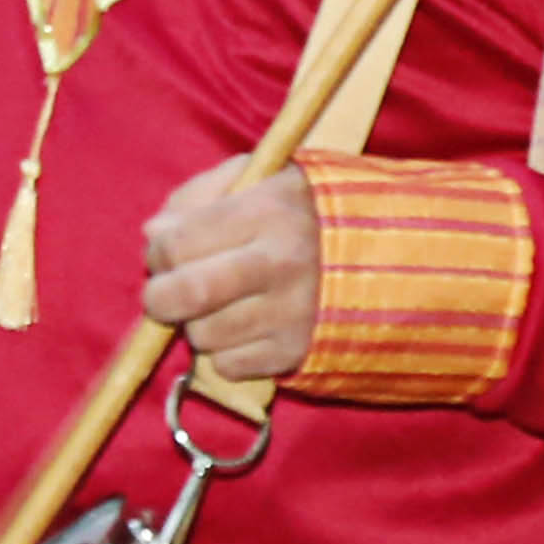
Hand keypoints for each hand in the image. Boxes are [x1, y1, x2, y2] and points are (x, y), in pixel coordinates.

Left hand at [139, 165, 321, 386]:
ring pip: (202, 335)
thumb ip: (201, 195)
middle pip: (185, 294)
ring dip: (198, 323)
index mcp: (269, 210)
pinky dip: (226, 351)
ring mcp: (291, 313)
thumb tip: (153, 235)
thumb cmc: (308, 210)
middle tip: (168, 293)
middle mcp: (281, 263)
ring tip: (223, 304)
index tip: (166, 251)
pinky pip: (227, 365)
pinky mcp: (297, 352)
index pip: (178, 242)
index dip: (158, 251)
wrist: (389, 255)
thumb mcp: (261, 178)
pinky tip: (247, 327)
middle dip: (160, 297)